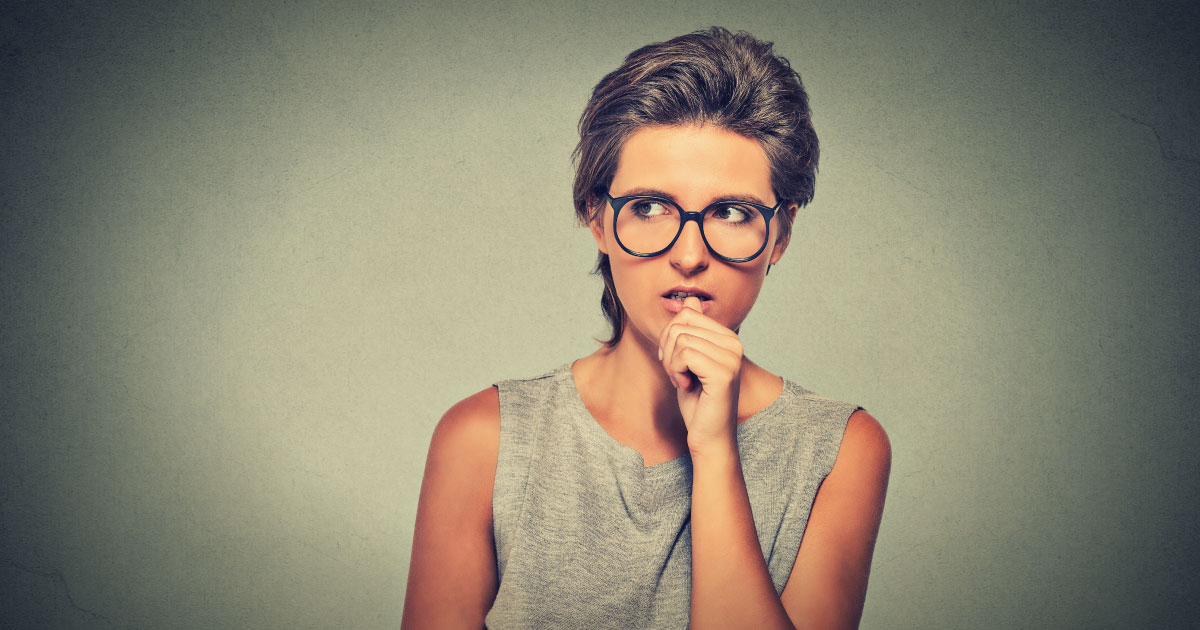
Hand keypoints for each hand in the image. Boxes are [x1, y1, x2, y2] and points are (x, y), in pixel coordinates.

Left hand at [658, 296, 743, 454]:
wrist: (709, 436)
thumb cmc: (698, 401)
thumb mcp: (688, 360)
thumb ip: (690, 331)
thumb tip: (690, 300)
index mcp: (728, 338)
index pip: (686, 314)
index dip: (670, 338)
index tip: (677, 362)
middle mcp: (734, 344)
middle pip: (680, 324)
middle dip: (668, 350)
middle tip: (678, 374)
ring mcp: (731, 357)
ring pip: (680, 339)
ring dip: (672, 364)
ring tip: (684, 381)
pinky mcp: (723, 372)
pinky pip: (684, 354)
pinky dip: (676, 372)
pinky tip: (688, 387)